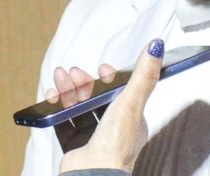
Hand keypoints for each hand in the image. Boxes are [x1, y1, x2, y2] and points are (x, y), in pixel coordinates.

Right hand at [52, 39, 163, 173]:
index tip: (102, 69)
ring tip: (60, 78)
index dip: (109, 78)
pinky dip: (56, 109)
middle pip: (96, 97)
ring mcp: (93, 138)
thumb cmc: (117, 143)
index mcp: (131, 118)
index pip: (120, 92)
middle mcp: (113, 128)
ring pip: (79, 107)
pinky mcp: (75, 146)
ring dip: (68, 90)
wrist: (93, 174)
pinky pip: (63, 123)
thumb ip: (143, 74)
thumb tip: (157, 47)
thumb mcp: (132, 102)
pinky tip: (52, 97)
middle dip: (83, 82)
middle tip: (74, 72)